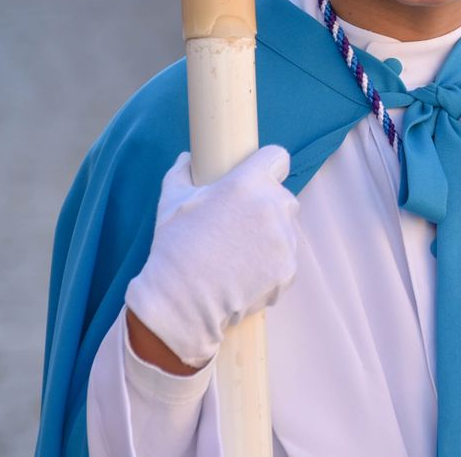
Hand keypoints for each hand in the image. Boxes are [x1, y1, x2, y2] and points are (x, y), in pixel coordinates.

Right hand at [125, 146, 299, 368]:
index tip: (259, 178)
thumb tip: (186, 158)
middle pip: (282, 197)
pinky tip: (246, 275)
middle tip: (239, 227)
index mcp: (248, 183)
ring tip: (238, 256)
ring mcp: (285, 239)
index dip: (268, 166)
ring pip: (286, 230)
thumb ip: (182, 173)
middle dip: (266, 207)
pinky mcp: (289, 268)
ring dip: (270, 238)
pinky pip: (286, 259)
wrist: (180, 302)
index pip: (277, 158)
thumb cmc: (174, 247)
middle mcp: (273, 206)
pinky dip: (272, 267)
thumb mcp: (171, 202)